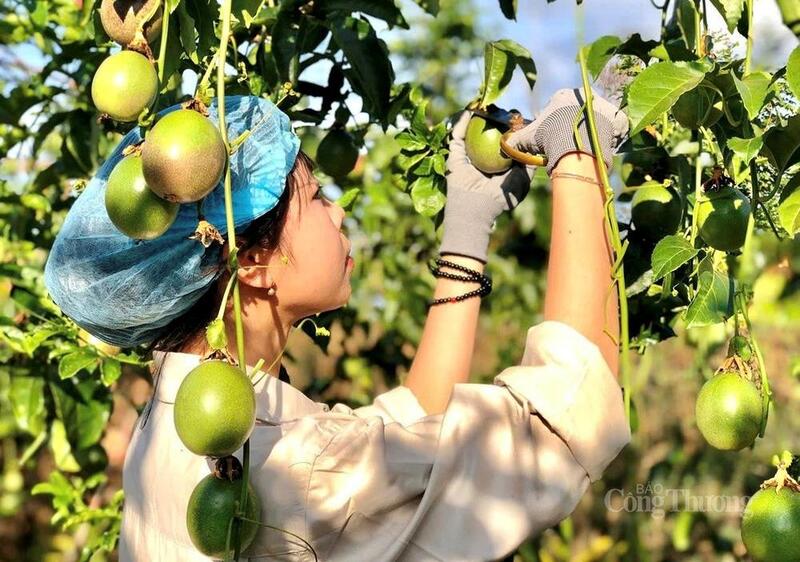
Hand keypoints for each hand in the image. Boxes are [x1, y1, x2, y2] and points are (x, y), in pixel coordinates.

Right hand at [439, 111, 534, 263]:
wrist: (476, 210)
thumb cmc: (501, 198)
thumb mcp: (522, 180)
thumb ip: (529, 163)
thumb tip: (536, 144)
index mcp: (500, 163)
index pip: (507, 140)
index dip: (514, 128)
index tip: (521, 117)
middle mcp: (484, 158)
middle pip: (490, 132)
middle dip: (498, 119)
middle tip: (506, 109)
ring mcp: (468, 156)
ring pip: (473, 130)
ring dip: (480, 116)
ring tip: (488, 104)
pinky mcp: (454, 156)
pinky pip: (457, 135)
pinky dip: (463, 122)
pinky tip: (472, 110)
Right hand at [505, 88, 628, 174]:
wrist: (575, 147)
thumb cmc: (549, 139)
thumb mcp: (528, 138)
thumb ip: (516, 140)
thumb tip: (504, 144)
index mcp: (564, 95)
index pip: (560, 109)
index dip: (556, 125)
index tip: (555, 139)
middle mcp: (585, 95)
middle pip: (580, 113)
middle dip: (577, 127)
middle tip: (572, 145)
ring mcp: (604, 105)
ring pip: (599, 119)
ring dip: (595, 131)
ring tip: (588, 149)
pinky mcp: (618, 118)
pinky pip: (617, 128)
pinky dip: (613, 137)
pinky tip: (604, 148)